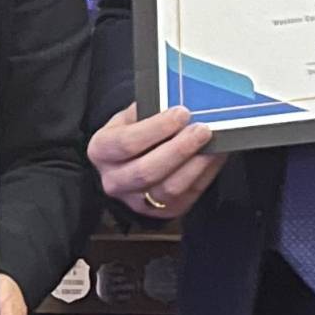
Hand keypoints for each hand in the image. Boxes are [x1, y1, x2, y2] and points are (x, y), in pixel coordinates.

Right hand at [87, 103, 222, 218]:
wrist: (130, 162)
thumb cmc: (133, 132)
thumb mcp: (130, 117)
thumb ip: (148, 111)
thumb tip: (178, 103)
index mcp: (101, 151)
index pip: (127, 143)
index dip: (157, 128)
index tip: (181, 113)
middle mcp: (114, 181)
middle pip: (147, 171)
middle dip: (179, 149)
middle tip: (201, 130)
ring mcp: (137, 201)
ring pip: (169, 189)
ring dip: (195, 165)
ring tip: (211, 143)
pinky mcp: (162, 212)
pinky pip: (187, 197)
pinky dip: (204, 175)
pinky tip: (214, 156)